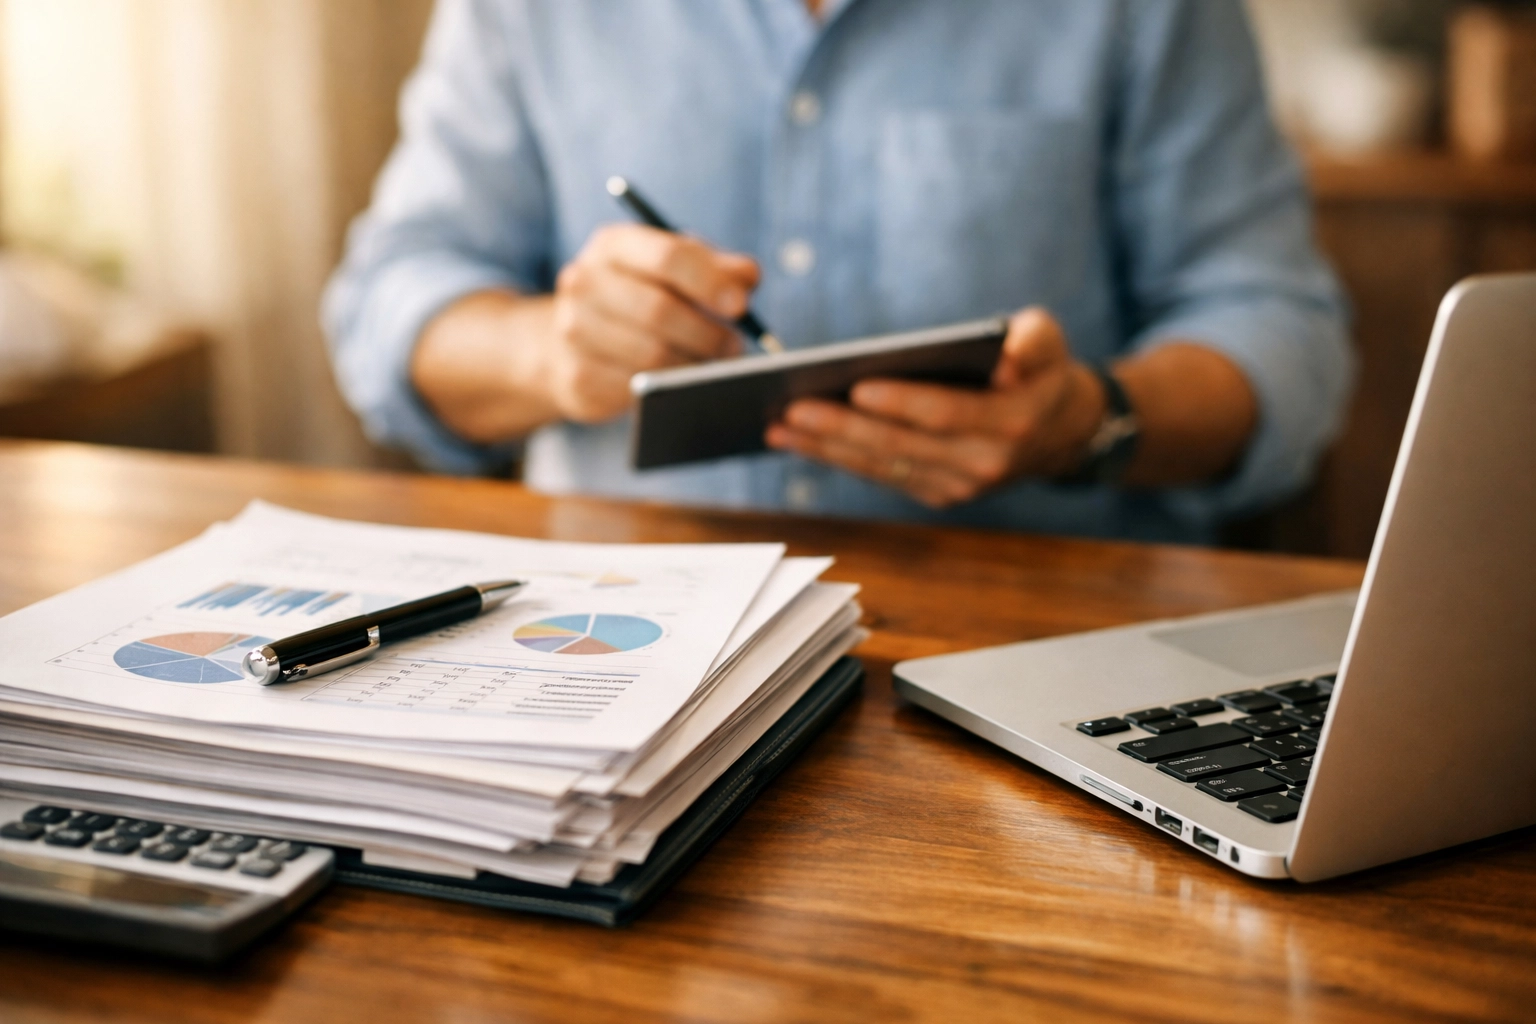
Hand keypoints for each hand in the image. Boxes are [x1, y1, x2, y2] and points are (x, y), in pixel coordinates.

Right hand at [545, 224, 760, 421]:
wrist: (573, 342)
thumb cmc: (641, 298)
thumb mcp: (676, 271)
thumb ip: (717, 268)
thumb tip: (747, 278)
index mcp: (614, 246)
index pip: (668, 256)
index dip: (709, 282)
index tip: (739, 306)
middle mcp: (584, 281)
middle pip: (658, 310)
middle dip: (707, 334)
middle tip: (734, 348)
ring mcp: (572, 330)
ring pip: (650, 356)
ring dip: (692, 367)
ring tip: (714, 369)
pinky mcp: (576, 376)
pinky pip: (634, 389)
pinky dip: (665, 391)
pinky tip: (678, 386)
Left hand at [765, 308, 1105, 507]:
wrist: (1059, 430)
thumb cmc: (1042, 370)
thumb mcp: (1049, 342)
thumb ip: (1034, 341)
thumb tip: (1008, 359)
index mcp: (1010, 423)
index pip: (946, 415)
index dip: (902, 403)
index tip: (856, 387)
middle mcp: (981, 465)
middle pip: (901, 447)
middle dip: (843, 429)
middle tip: (791, 409)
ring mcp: (957, 487)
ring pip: (882, 467)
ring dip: (827, 449)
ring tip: (778, 425)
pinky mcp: (936, 495)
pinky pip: (880, 476)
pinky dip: (837, 458)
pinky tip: (796, 440)